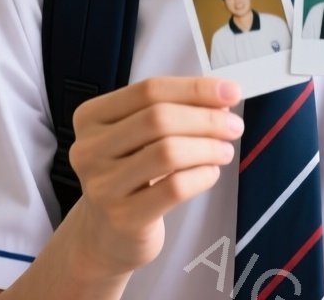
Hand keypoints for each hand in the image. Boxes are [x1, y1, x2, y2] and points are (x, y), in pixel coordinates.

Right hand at [66, 76, 243, 278]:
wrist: (109, 233)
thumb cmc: (131, 175)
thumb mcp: (141, 137)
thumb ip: (174, 112)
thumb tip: (220, 100)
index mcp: (91, 118)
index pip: (148, 90)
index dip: (195, 89)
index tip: (231, 91)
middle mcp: (89, 149)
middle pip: (158, 119)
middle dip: (206, 119)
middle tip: (234, 126)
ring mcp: (103, 185)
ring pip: (167, 152)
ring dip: (207, 147)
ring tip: (224, 151)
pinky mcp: (124, 217)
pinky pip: (174, 188)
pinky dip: (202, 176)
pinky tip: (210, 173)